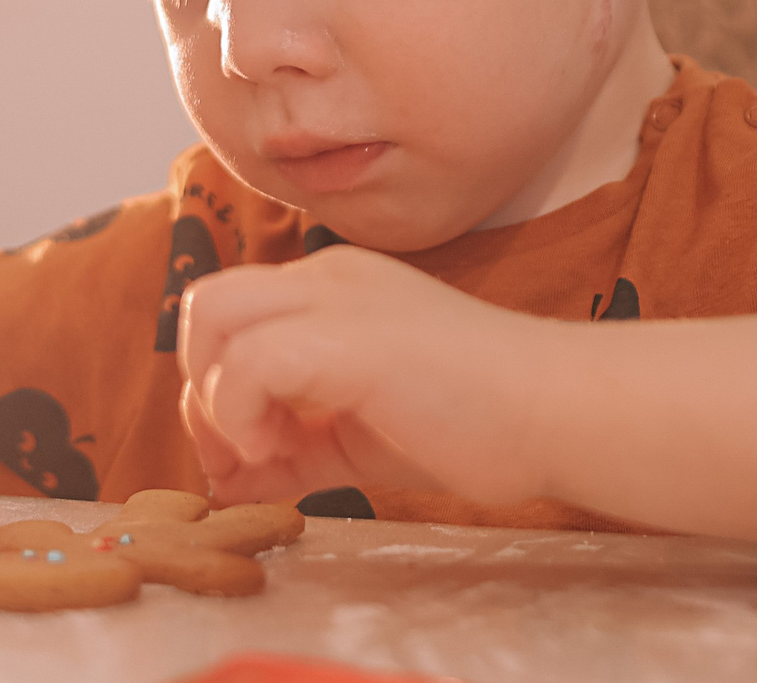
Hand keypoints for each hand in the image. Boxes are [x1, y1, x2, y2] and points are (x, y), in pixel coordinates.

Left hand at [176, 245, 559, 507]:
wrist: (555, 411)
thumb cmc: (477, 423)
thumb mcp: (360, 434)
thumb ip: (295, 446)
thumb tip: (225, 478)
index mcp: (334, 289)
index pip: (231, 315)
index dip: (216, 388)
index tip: (250, 454)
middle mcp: (326, 277)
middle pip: (206, 303)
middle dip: (201, 383)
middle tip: (248, 446)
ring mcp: (336, 298)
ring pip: (212, 314)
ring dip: (218, 396)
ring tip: (269, 446)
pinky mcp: (348, 338)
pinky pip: (250, 361)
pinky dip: (243, 413)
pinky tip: (285, 450)